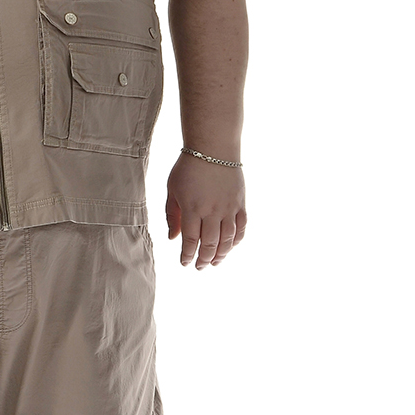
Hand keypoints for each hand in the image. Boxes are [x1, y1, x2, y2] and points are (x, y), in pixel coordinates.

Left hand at [166, 153, 246, 268]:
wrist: (213, 147)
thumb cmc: (188, 167)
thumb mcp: (172, 190)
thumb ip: (172, 215)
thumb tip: (173, 238)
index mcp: (192, 209)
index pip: (190, 240)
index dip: (187, 255)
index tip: (185, 263)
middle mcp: (212, 211)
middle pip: (210, 244)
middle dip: (204, 259)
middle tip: (199, 267)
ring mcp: (228, 208)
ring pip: (227, 239)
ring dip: (221, 254)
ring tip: (215, 262)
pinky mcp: (240, 203)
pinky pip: (241, 227)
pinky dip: (236, 240)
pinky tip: (230, 246)